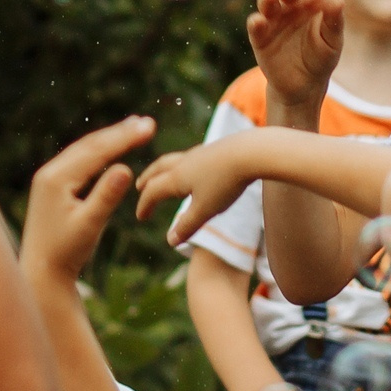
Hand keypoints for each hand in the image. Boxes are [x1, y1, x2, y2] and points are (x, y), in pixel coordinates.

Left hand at [21, 116, 156, 284]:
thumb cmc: (66, 252)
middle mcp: (50, 173)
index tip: (149, 127)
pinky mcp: (53, 187)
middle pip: (90, 145)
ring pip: (84, 151)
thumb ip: (106, 196)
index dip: (124, 137)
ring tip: (134, 127)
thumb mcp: (90, 225)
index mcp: (56, 179)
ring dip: (110, 139)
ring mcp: (50, 179)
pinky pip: (80, 162)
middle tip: (147, 122)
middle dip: (119, 133)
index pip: (96, 150)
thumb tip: (125, 168)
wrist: (42, 272)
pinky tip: (111, 149)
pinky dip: (99, 152)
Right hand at [133, 142, 251, 248]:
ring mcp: (199, 153)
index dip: (144, 206)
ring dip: (163, 169)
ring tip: (165, 176)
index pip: (153, 192)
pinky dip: (182, 164)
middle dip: (148, 179)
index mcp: (177, 177)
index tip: (141, 217)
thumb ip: (188, 226)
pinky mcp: (214, 149)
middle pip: (158, 169)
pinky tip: (194, 168)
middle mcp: (183, 162)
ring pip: (174, 160)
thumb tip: (170, 241)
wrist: (250, 151)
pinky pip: (190, 157)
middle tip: (139, 186)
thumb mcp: (206, 209)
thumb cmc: (226, 182)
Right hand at [248, 0, 343, 122]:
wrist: (304, 85)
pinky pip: (256, 26)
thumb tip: (337, 1)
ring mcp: (274, 19)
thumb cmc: (322, 57)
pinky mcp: (260, 37)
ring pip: (268, 2)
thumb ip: (334, 22)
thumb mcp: (333, 42)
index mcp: (312, 1)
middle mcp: (291, 5)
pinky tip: (258, 22)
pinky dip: (256, 23)